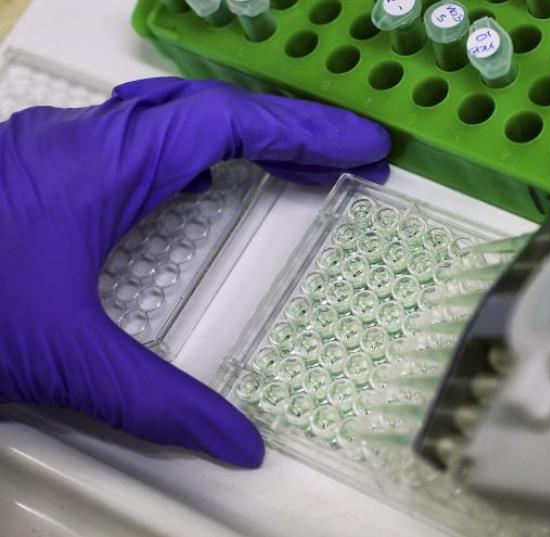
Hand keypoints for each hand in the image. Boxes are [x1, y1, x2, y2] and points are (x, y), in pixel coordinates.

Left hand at [0, 77, 390, 467]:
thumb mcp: (62, 362)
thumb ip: (159, 404)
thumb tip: (238, 444)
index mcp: (97, 168)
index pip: (227, 123)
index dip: (306, 128)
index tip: (364, 142)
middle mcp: (76, 141)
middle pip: (205, 107)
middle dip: (286, 127)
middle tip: (346, 154)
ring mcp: (49, 148)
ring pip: (167, 118)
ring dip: (237, 135)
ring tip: (293, 163)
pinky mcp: (33, 169)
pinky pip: (133, 141)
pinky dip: (187, 154)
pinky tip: (196, 184)